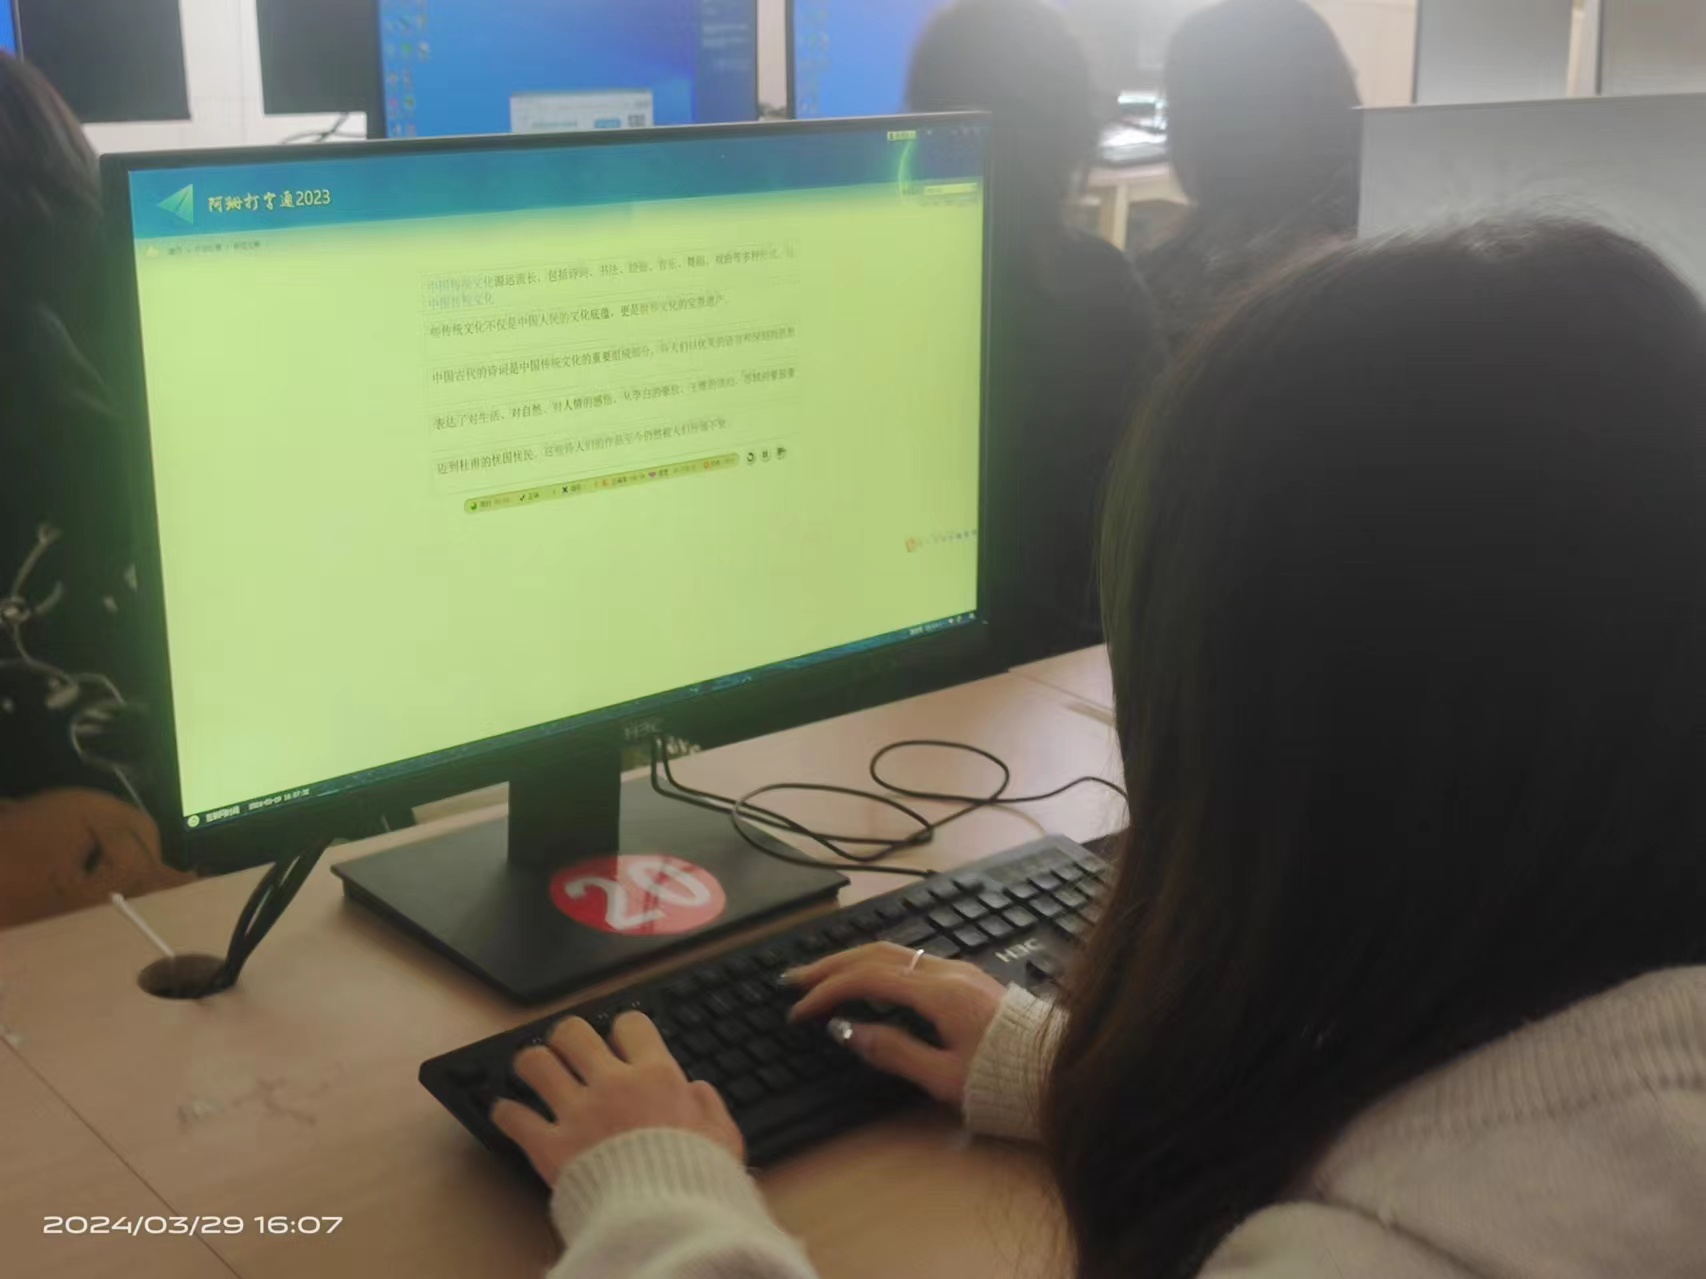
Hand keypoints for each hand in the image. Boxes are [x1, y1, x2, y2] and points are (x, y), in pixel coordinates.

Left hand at [491, 1012, 743, 1186]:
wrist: (667, 1222)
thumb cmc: (697, 1181)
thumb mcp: (723, 1138)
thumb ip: (709, 1106)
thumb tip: (697, 1089)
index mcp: (656, 1077)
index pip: (630, 1023)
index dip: (623, 1030)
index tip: (619, 1042)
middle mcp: (612, 1084)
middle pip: (573, 1033)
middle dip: (567, 1038)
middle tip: (567, 1051)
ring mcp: (576, 1113)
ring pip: (536, 1063)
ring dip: (532, 1065)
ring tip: (532, 1071)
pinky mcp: (549, 1147)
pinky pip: (513, 1117)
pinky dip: (507, 1114)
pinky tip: (509, 1114)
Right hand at [787, 942, 1006, 1104]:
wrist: (1059, 1072)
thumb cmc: (1002, 1083)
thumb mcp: (943, 1078)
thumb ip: (893, 1051)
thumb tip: (847, 1031)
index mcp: (938, 992)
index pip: (868, 978)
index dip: (828, 990)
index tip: (799, 1009)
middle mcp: (947, 971)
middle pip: (877, 953)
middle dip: (832, 964)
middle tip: (795, 978)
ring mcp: (959, 970)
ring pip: (895, 952)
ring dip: (854, 960)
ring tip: (823, 975)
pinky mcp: (968, 978)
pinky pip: (911, 960)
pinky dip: (878, 965)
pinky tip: (866, 980)